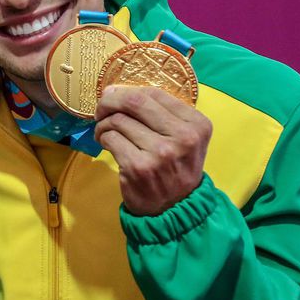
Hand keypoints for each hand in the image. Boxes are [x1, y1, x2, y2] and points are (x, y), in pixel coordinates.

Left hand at [94, 85, 211, 215]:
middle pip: (134, 101)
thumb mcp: (184, 139)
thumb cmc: (175, 168)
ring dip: (104, 124)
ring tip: (105, 133)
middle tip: (101, 109)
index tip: (115, 97)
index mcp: (197, 125)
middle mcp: (183, 137)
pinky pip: (111, 138)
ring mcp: (160, 153)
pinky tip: (106, 144)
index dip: (128, 92)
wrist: (175, 209)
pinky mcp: (139, 167)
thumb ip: (161, 114)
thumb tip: (115, 90)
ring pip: (118, 121)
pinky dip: (102, 137)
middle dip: (110, 101)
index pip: (155, 94)